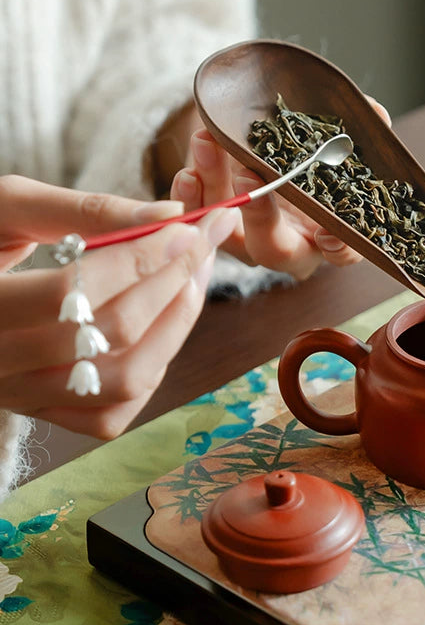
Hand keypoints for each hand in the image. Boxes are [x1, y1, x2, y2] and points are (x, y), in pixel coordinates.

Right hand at [0, 176, 236, 437]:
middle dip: (172, 281)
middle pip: (110, 333)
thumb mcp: (7, 209)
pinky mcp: (45, 415)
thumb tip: (170, 215)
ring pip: (123, 379)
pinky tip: (163, 325)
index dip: (143, 256)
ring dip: (175, 325)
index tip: (189, 225)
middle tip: (205, 242)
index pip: (75, 289)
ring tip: (193, 277)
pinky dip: (153, 369)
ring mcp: (21, 396)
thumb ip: (84, 209)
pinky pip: (114, 412)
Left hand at [170, 96, 391, 280]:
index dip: (337, 247)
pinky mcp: (215, 226)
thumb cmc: (309, 154)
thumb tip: (375, 112)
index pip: (340, 252)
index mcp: (327, 233)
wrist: (267, 147)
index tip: (329, 231)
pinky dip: (191, 197)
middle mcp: (289, 245)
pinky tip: (188, 171)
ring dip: (216, 191)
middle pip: (275, 249)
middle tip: (248, 174)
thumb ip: (351, 131)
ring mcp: (248, 239)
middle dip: (261, 216)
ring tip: (207, 144)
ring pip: (229, 230)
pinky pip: (199, 220)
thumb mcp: (332, 141)